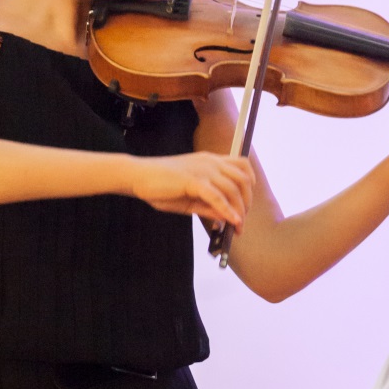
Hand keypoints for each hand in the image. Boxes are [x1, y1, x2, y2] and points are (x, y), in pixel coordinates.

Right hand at [128, 152, 254, 230]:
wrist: (137, 176)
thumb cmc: (160, 186)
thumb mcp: (190, 198)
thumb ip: (209, 206)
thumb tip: (227, 218)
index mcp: (210, 161)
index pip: (242, 165)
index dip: (250, 183)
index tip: (248, 200)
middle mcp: (210, 163)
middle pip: (242, 180)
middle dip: (247, 202)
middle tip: (242, 220)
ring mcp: (202, 170)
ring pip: (232, 190)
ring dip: (239, 211)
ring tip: (237, 227)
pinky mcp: (193, 181)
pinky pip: (217, 198)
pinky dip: (227, 211)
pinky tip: (232, 222)